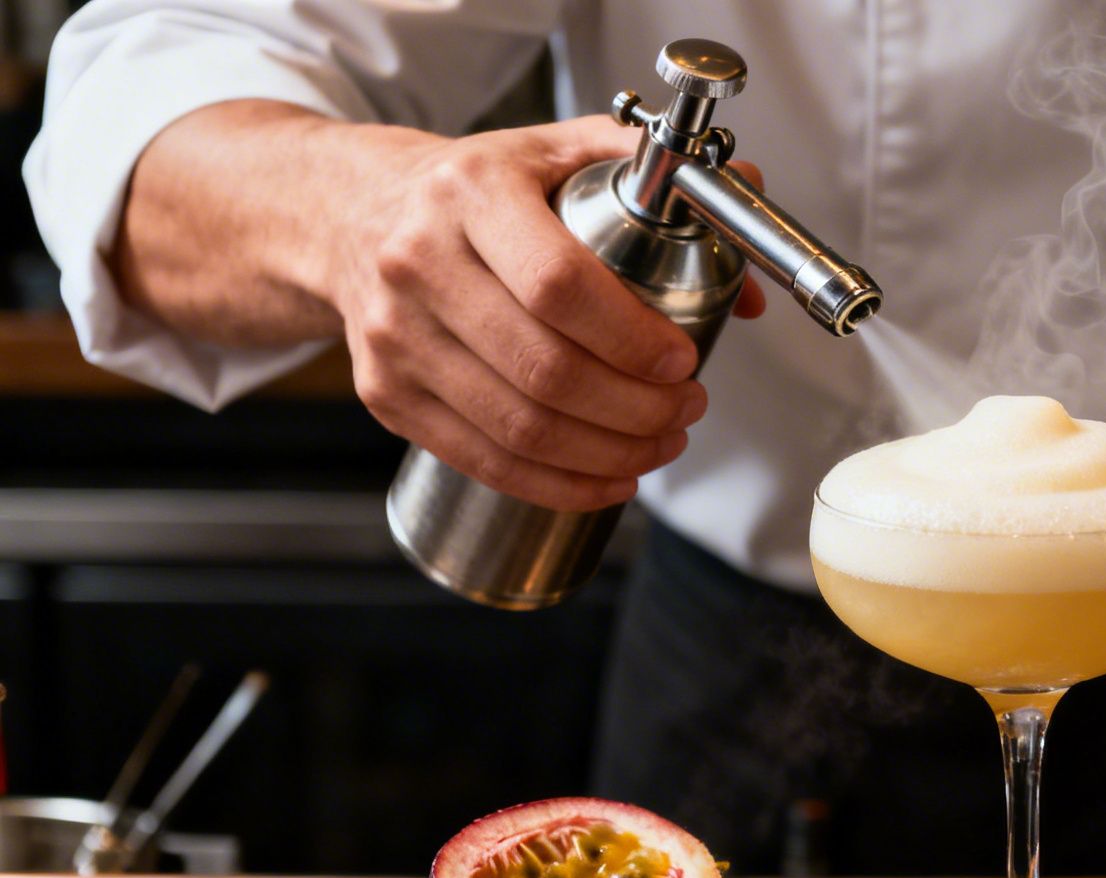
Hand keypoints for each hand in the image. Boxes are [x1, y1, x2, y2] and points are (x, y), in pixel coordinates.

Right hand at [323, 115, 765, 510]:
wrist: (348, 212)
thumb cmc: (471, 188)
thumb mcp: (553, 150)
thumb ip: (653, 177)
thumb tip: (745, 241)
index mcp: (470, 194)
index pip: (560, 285)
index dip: (633, 339)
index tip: (684, 360)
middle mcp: (419, 264)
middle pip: (546, 371)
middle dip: (637, 409)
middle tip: (686, 409)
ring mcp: (395, 337)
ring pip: (519, 428)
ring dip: (610, 454)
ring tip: (662, 442)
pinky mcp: (387, 394)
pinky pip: (483, 461)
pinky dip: (559, 486)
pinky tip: (610, 479)